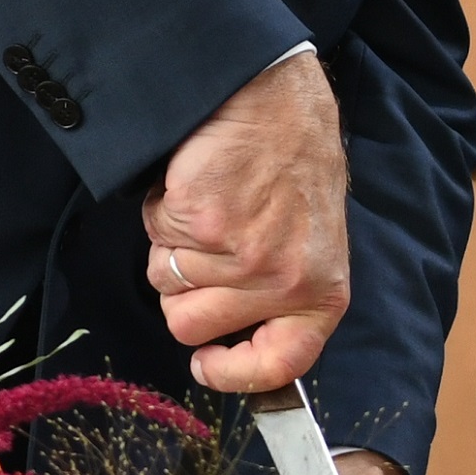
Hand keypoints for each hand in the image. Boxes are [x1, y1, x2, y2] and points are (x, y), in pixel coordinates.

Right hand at [143, 49, 349, 394]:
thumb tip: (225, 344)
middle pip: (188, 325)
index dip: (233, 374)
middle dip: (181, 288)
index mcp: (321, 293)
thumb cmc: (290, 169)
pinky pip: (155, 236)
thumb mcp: (309, 244)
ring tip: (210, 204)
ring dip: (172, 245)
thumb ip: (277, 299)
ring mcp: (242, 253)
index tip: (205, 365)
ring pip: (163, 281)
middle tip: (208, 241)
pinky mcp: (203, 221)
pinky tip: (197, 183)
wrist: (274, 99)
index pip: (280, 364)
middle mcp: (284, 281)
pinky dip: (162, 211)